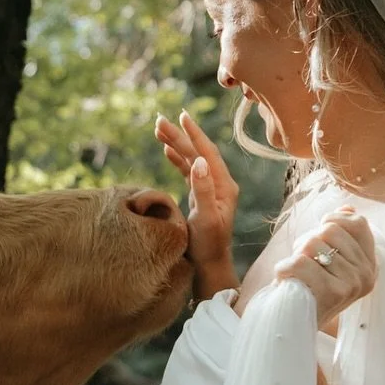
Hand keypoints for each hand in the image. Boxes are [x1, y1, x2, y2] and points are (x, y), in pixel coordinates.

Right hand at [155, 109, 238, 289]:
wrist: (209, 267)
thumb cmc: (208, 247)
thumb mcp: (206, 219)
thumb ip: (203, 190)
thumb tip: (198, 160)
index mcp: (224, 186)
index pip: (208, 153)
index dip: (194, 134)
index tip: (180, 117)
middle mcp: (219, 185)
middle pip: (198, 152)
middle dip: (180, 135)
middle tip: (159, 120)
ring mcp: (210, 190)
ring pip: (192, 160)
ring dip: (176, 145)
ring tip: (159, 130)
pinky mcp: (200, 198)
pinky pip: (188, 172)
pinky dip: (178, 159)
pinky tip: (167, 151)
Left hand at [275, 208, 376, 329]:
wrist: (293, 325)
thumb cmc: (308, 288)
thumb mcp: (328, 259)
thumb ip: (342, 234)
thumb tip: (348, 208)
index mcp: (370, 265)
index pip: (358, 223)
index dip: (333, 220)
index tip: (319, 233)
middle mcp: (367, 275)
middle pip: (330, 230)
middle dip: (307, 241)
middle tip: (304, 263)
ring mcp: (352, 284)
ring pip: (313, 243)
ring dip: (296, 255)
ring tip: (298, 275)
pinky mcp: (333, 293)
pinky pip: (300, 262)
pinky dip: (285, 268)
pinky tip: (287, 280)